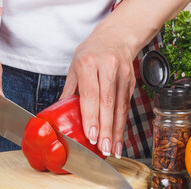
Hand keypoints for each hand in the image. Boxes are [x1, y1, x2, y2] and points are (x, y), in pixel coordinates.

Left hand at [60, 27, 135, 158]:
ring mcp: (123, 74)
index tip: (91, 136)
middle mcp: (108, 68)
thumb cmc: (91, 52)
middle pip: (108, 103)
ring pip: (120, 107)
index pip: (91, 94)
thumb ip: (69, 91)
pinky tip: (119, 138)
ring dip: (117, 131)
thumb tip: (59, 115)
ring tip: (113, 150)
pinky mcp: (131, 81)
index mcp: (89, 63)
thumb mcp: (75, 67)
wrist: (116, 37)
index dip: (91, 117)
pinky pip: (126, 106)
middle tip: (103, 149)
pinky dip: (122, 124)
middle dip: (106, 129)